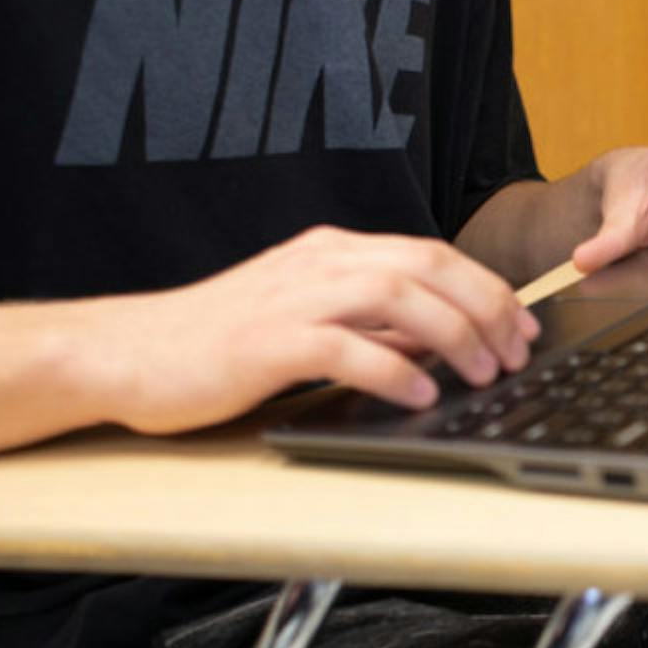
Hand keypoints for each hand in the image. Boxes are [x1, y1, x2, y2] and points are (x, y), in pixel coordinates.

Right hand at [81, 226, 540, 432]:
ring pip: (395, 295)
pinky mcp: (264, 342)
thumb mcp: (308, 325)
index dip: (486, 287)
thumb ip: (371, 328)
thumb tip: (438, 345)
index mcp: (330, 253)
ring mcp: (290, 298)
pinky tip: (421, 394)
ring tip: (484, 373)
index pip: (429, 255)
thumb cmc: (217, 346)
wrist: (126, 354)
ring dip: (453, 334)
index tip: (521, 326)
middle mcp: (317, 263)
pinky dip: (391, 369)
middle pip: (425, 266)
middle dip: (485, 307)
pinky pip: (343, 347)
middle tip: (517, 352)